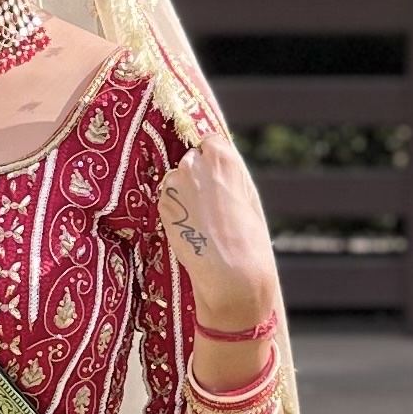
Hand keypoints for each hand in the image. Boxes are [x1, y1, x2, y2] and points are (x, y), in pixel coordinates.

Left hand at [157, 135, 280, 340]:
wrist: (232, 272)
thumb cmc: (249, 237)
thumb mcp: (248, 195)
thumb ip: (229, 173)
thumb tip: (217, 162)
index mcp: (221, 156)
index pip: (209, 141)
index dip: (213, 161)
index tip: (218, 178)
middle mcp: (194, 163)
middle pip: (191, 159)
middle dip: (197, 176)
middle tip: (210, 205)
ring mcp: (174, 184)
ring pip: (177, 180)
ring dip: (184, 194)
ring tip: (202, 220)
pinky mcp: (162, 205)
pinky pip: (168, 200)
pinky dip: (176, 210)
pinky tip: (191, 228)